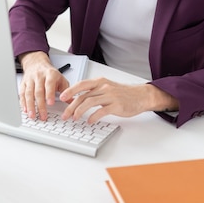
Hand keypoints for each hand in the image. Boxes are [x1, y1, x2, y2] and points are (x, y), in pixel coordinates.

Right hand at [18, 51, 69, 119]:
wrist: (37, 64)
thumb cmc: (50, 74)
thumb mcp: (61, 79)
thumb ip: (66, 91)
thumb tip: (72, 102)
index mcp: (50, 74)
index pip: (49, 84)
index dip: (50, 94)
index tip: (51, 103)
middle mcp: (39, 76)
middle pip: (38, 91)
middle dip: (40, 105)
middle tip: (43, 115)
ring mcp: (30, 79)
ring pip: (29, 93)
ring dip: (30, 105)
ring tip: (33, 115)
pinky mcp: (24, 83)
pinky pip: (22, 93)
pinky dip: (23, 102)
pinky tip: (25, 110)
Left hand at [59, 78, 178, 123]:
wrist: (141, 96)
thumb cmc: (123, 93)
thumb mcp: (107, 88)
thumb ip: (94, 92)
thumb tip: (78, 99)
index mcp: (100, 82)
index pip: (81, 84)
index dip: (70, 91)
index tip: (62, 97)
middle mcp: (104, 87)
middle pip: (83, 96)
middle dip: (71, 106)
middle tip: (65, 114)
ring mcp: (110, 96)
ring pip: (90, 102)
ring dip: (79, 111)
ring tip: (74, 118)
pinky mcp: (117, 106)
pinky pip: (101, 111)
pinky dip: (93, 116)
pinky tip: (89, 121)